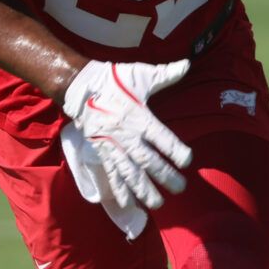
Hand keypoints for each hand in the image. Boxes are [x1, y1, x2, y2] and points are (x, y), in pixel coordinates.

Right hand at [62, 59, 193, 213]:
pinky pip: (111, 174)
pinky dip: (119, 190)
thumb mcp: (141, 74)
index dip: (175, 150)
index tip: (188, 161)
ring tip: (158, 204)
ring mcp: (112, 146)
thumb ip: (165, 74)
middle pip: (147, 160)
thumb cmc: (114, 80)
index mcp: (139, 116)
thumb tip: (187, 64)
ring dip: (143, 190)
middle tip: (181, 188)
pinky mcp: (101, 152)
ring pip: (129, 172)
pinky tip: (129, 204)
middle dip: (164, 176)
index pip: (161, 137)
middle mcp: (126, 135)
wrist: (80, 86)